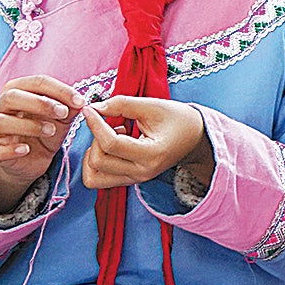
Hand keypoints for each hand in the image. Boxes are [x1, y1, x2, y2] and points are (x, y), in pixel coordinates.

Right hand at [0, 74, 84, 202]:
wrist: (33, 160)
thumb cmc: (46, 131)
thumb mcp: (62, 119)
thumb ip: (71, 108)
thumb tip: (81, 102)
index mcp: (19, 92)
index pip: (36, 82)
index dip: (59, 89)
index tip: (80, 101)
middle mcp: (1, 107)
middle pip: (12, 96)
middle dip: (40, 103)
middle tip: (63, 113)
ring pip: (0, 121)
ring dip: (28, 125)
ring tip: (51, 131)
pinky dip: (9, 150)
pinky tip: (26, 150)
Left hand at [80, 95, 212, 190]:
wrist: (194, 137)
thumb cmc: (178, 119)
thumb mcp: (153, 106)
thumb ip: (121, 104)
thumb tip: (94, 107)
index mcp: (151, 155)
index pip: (111, 144)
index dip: (95, 124)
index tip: (90, 109)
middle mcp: (141, 172)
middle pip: (98, 161)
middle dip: (95, 137)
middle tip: (107, 121)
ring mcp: (135, 179)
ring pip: (93, 177)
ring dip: (92, 154)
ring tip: (108, 137)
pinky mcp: (129, 179)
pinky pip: (98, 179)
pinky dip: (95, 163)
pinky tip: (110, 146)